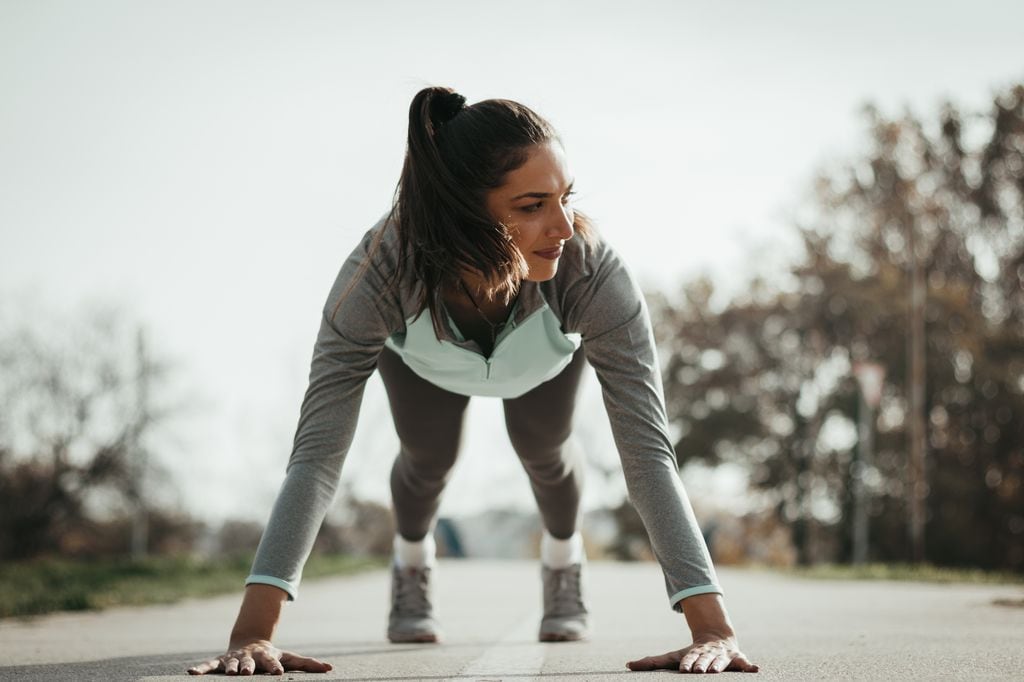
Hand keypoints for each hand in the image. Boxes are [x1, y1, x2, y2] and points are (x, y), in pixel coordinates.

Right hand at [187, 639, 332, 675]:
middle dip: (248, 668)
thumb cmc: (272, 656)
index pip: (272, 662)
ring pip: (230, 664)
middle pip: (249, 663)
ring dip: (228, 669)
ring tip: (227, 674)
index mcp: (267, 656)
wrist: (250, 641)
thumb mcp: (290, 658)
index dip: (275, 667)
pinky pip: (208, 665)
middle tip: (246, 674)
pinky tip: (190, 673)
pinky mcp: (221, 661)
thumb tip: (330, 669)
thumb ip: (308, 664)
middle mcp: (250, 657)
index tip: (277, 673)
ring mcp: (234, 658)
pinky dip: (200, 669)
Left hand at [626, 635, 758, 673]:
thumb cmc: (691, 655)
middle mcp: (708, 653)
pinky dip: (750, 665)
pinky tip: (755, 669)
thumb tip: (627, 665)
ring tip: (717, 671)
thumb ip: (652, 662)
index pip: (689, 658)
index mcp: (693, 654)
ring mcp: (723, 656)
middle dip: (702, 665)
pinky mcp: (737, 659)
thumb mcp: (673, 657)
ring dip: (719, 665)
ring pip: (721, 661)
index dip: (687, 663)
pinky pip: (745, 663)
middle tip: (699, 671)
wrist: (716, 638)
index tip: (684, 668)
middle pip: (704, 660)